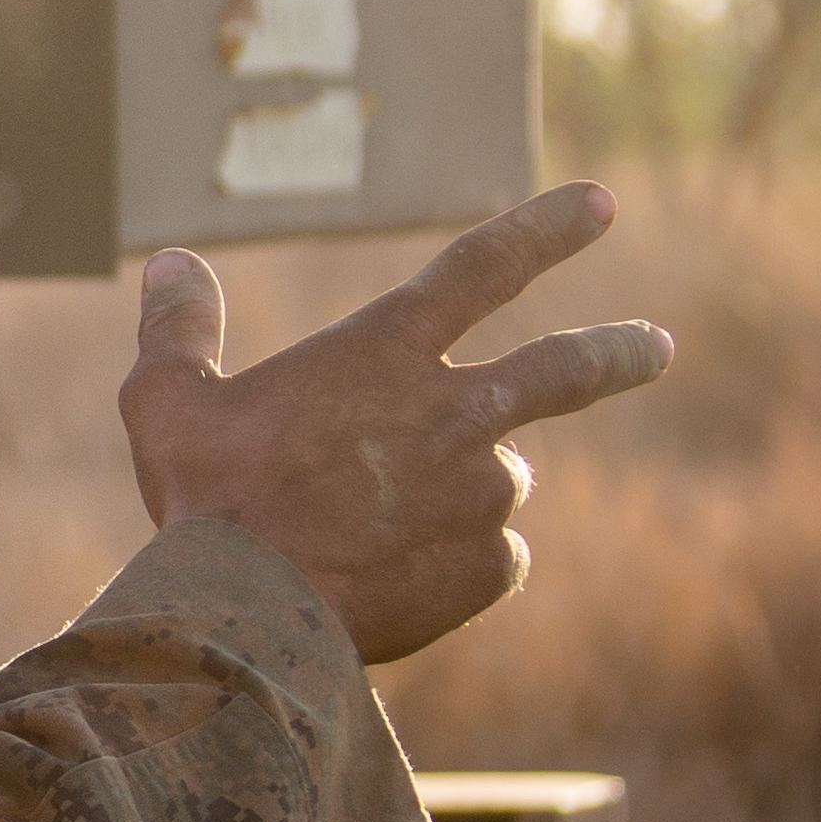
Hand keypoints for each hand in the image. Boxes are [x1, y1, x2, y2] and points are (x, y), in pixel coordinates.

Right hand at [121, 183, 674, 664]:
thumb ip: (178, 326)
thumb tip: (176, 264)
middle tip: (656, 346)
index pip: (482, 267)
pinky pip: (487, 557)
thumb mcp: (164, 400)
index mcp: (383, 354)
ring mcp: (483, 493)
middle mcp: (456, 412)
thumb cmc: (204, 499)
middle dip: (618, 351)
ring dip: (455, 492)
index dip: (545, 229)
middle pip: (564, 369)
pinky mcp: (492, 567)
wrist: (250, 617)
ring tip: (376, 530)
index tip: (602, 204)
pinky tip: (390, 577)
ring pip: (494, 480)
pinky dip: (451, 561)